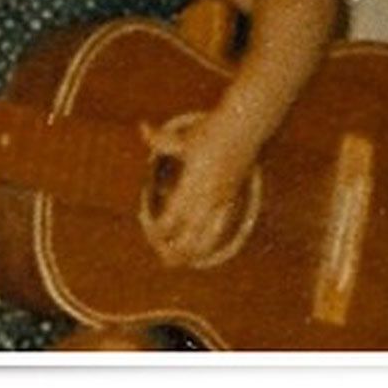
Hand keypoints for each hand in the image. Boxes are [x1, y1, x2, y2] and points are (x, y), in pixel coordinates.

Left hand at [139, 115, 257, 267]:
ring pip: (208, 238)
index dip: (159, 231)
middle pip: (189, 237)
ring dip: (194, 253)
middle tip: (162, 257)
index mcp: (192, 184)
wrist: (245, 126)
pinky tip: (202, 250)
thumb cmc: (211, 130)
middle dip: (174, 251)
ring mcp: (222, 200)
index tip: (151, 232)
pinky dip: (210, 242)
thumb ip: (160, 139)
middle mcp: (207, 197)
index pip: (171, 219)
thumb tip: (142, 126)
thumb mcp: (183, 137)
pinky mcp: (232, 199)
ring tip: (181, 261)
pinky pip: (221, 228)